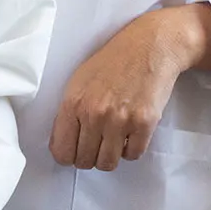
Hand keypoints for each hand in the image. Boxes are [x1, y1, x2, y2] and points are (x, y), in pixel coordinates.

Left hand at [50, 3, 210, 170]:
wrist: (148, 47)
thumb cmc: (113, 61)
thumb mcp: (79, 80)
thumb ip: (69, 111)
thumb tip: (63, 140)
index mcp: (73, 102)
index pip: (61, 150)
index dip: (67, 155)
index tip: (73, 151)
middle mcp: (94, 114)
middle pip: (84, 160)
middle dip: (88, 156)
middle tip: (95, 144)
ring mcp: (120, 121)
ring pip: (107, 163)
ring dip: (109, 155)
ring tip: (112, 139)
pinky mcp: (144, 124)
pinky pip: (132, 155)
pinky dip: (130, 149)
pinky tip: (129, 133)